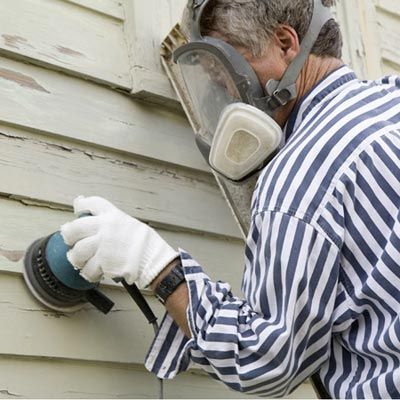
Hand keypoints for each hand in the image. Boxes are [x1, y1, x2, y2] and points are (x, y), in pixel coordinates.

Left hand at [60, 196, 178, 288]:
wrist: (152, 257)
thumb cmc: (144, 242)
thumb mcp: (128, 222)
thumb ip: (110, 220)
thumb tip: (94, 217)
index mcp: (113, 215)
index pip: (91, 203)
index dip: (81, 205)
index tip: (77, 208)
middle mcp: (105, 227)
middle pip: (74, 228)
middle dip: (69, 236)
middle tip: (71, 240)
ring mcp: (102, 244)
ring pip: (77, 252)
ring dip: (77, 259)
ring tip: (81, 261)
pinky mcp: (103, 261)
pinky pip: (87, 269)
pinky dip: (88, 273)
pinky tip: (93, 272)